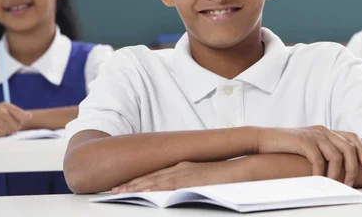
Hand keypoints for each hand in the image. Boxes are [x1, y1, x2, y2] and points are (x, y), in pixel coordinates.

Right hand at [0, 102, 32, 136]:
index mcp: (6, 105)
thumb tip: (30, 116)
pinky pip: (2, 134)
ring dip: (4, 133)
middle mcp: (2, 109)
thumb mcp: (2, 113)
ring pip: (10, 131)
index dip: (19, 124)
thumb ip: (16, 114)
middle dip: (11, 130)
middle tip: (0, 127)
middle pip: (17, 125)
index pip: (22, 117)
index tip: (10, 124)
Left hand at [111, 160, 245, 193]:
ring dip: (138, 186)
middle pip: (152, 177)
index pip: (156, 175)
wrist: (248, 169)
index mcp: (184, 168)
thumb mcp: (206, 179)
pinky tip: (146, 192)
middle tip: (113, 190)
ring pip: (157, 180)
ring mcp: (188, 173)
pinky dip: (157, 188)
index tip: (122, 187)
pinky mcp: (194, 180)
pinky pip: (172, 185)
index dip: (138, 182)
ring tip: (121, 192)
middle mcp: (182, 168)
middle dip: (131, 184)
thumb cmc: (229, 176)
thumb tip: (180, 192)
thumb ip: (192, 183)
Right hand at [257, 126, 361, 185]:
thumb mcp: (308, 145)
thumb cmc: (285, 146)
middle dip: (353, 167)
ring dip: (337, 173)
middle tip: (349, 182)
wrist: (265, 139)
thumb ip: (322, 149)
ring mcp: (313, 134)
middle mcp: (322, 130)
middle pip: (349, 147)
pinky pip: (319, 160)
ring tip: (334, 184)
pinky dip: (321, 172)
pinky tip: (318, 179)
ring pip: (336, 155)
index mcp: (325, 130)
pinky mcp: (304, 140)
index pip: (352, 136)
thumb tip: (338, 166)